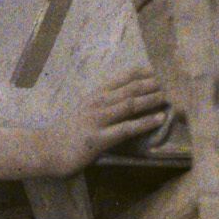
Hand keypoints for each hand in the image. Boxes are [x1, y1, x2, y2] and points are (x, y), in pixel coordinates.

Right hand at [36, 70, 169, 176]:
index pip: (123, 78)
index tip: (161, 70)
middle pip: (130, 88)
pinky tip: (159, 119)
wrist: (44, 149)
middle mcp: (97, 103)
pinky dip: (144, 122)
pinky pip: (126, 128)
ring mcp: (97, 120)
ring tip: (170, 95)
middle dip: (153, 83)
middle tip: (174, 81)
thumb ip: (101, 103)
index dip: (144, 72)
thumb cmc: (65, 132)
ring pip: (130, 104)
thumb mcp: (82, 110)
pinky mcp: (98, 139)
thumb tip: (123, 99)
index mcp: (95, 95)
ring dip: (152, 99)